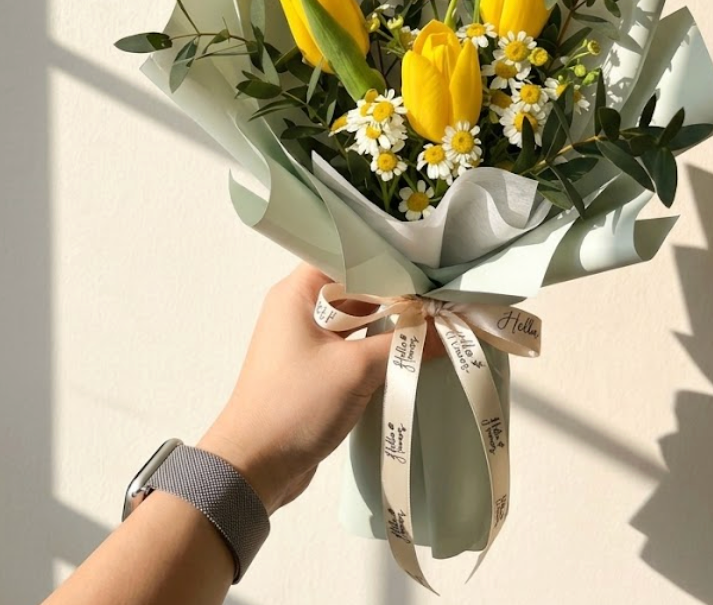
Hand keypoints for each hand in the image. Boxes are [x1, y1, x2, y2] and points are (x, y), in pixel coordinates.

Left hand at [198, 265, 436, 513]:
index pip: (346, 257)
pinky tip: (411, 352)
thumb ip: (404, 344)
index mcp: (297, 293)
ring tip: (435, 319)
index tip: (426, 265)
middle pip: (355, 288)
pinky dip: (377, 348)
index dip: (386, 258)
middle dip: (396, 293)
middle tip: (440, 293)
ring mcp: (306, 342)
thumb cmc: (297, 404)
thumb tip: (447, 329)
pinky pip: (351, 347)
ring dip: (389, 324)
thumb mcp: (357, 369)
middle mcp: (298, 309)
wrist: (254, 468)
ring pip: (356, 320)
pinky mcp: (314, 371)